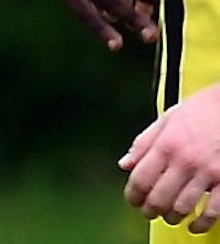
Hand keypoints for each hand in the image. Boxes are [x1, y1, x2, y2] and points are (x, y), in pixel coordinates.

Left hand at [123, 83, 219, 231]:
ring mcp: (207, 172)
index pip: (140, 179)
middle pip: (159, 197)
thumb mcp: (166, 120)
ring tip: (170, 216)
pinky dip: (203, 223)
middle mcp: (185, 161)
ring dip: (173, 217)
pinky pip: (213, 210)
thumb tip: (125, 164)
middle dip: (150, 210)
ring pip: (183, 207)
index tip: (133, 201)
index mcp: (166, 145)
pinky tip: (195, 225)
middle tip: (149, 212)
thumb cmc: (199, 111)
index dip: (133, 195)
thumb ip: (144, 144)